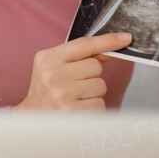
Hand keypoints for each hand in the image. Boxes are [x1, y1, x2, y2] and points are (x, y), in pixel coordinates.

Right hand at [13, 33, 131, 111]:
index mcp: (47, 59)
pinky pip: (99, 103)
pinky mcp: (72, 111)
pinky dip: (93, 107)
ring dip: (93, 93)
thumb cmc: (47, 90)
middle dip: (91, 76)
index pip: (84, 45)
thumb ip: (80, 57)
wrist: (32, 119)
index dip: (107, 41)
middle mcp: (52, 74)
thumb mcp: (55, 67)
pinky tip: (77, 108)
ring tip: (74, 98)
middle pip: (96, 66)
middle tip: (74, 85)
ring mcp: (62, 94)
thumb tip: (111, 49)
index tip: (125, 38)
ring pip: (100, 85)